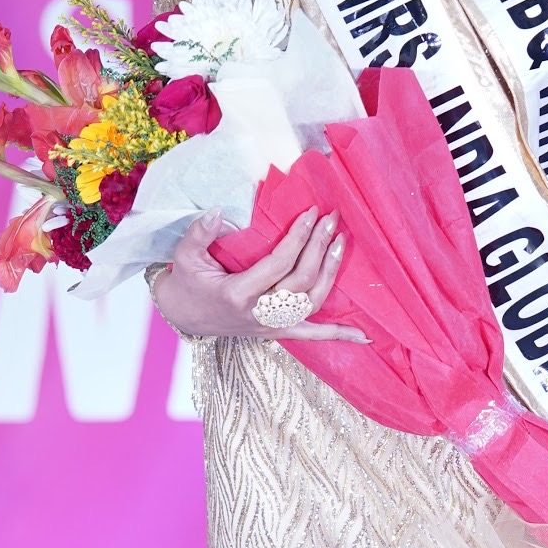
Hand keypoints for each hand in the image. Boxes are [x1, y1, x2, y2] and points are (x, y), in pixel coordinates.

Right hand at [151, 206, 365, 341]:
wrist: (183, 316)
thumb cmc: (187, 283)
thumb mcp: (184, 256)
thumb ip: (199, 233)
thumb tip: (217, 211)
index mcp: (238, 294)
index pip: (278, 264)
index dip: (299, 238)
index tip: (311, 214)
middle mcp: (259, 313)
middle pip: (300, 280)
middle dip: (319, 248)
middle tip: (332, 220)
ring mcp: (270, 326)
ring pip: (311, 302)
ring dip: (331, 273)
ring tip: (341, 243)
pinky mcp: (276, 332)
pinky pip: (311, 335)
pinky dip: (337, 334)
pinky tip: (363, 335)